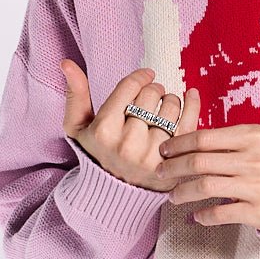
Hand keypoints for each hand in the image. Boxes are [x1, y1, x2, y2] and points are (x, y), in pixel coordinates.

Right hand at [60, 61, 200, 191]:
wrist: (113, 196)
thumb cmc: (95, 154)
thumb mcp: (77, 128)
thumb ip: (75, 95)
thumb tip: (66, 63)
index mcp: (104, 131)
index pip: (129, 87)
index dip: (140, 76)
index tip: (146, 75)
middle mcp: (128, 144)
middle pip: (150, 95)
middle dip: (154, 89)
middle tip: (153, 95)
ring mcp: (152, 155)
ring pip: (171, 107)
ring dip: (171, 99)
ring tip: (164, 106)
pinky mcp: (173, 162)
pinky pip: (190, 123)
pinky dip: (193, 104)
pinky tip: (190, 96)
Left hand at [153, 122, 259, 230]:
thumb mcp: (256, 142)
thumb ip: (227, 140)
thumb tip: (184, 141)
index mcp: (253, 137)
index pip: (204, 138)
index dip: (178, 143)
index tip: (164, 150)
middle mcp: (255, 160)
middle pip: (200, 161)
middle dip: (173, 167)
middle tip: (159, 172)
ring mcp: (258, 186)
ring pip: (206, 186)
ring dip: (182, 192)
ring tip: (173, 195)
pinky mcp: (259, 211)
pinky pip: (221, 213)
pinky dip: (204, 215)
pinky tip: (196, 215)